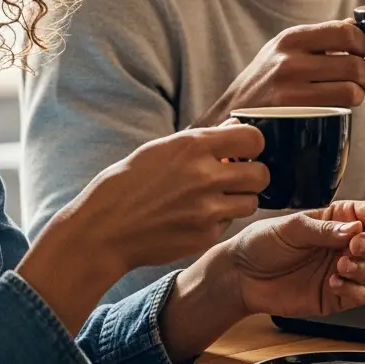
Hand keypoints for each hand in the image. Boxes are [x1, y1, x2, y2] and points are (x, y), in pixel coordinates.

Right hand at [19, 121, 267, 334]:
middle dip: (252, 174)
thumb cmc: (128, 184)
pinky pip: (230, 224)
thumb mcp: (161, 149)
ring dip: (239, 199)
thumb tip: (236, 127)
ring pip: (252, 202)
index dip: (251, 145)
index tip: (242, 151)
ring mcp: (207, 209)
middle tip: (235, 177)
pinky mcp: (205, 236)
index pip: (254, 139)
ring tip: (214, 199)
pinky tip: (195, 217)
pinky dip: (219, 220)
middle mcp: (205, 176)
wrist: (102, 230)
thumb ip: (203, 140)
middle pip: (262, 173)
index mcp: (193, 146)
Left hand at [157, 200, 364, 363]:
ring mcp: (341, 271)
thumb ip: (324, 229)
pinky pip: (359, 295)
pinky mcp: (335, 296)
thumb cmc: (261, 244)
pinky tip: (333, 284)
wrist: (240, 277)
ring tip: (340, 266)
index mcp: (337, 220)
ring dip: (364, 268)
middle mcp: (344, 244)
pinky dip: (353, 290)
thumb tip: (355, 229)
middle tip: (354, 247)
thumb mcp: (291, 227)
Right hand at [193, 21, 364, 127]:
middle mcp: (289, 59)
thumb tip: (358, 26)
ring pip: (352, 90)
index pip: (348, 32)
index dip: (363, 47)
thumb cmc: (266, 83)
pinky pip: (339, 110)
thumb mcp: (285, 51)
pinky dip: (346, 111)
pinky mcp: (291, 114)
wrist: (228, 117)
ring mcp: (289, 88)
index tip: (360, 56)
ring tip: (351, 97)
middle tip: (364, 83)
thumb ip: (319, 39)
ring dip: (359, 95)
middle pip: (355, 63)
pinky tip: (336, 111)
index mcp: (291, 37)